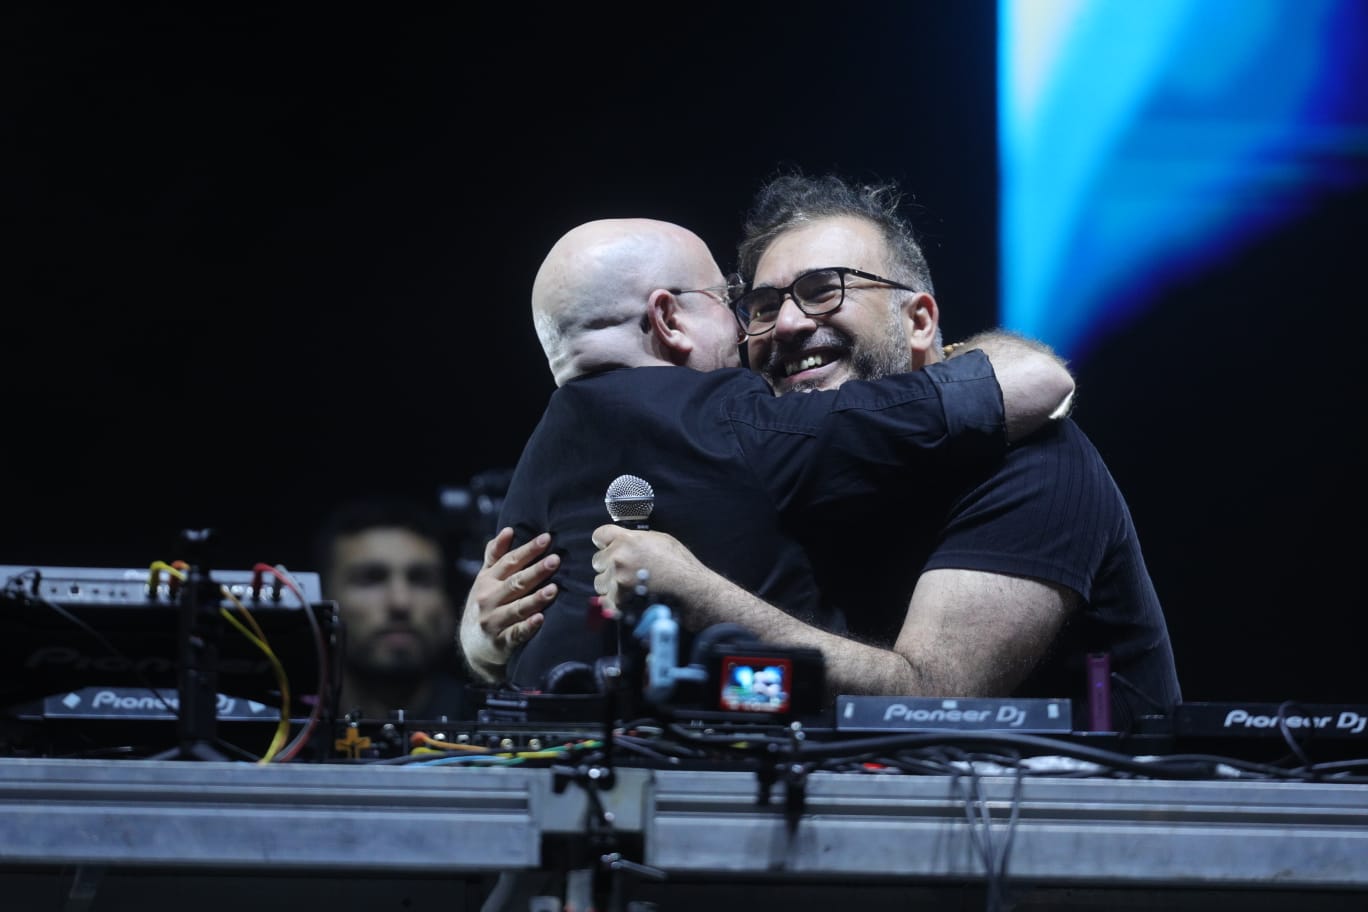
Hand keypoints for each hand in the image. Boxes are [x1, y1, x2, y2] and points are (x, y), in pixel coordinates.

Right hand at [462, 528, 557, 672]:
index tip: (547, 538)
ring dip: (535, 598)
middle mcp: (488, 599)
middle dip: (536, 571)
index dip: (528, 550)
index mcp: (487, 580)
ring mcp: (493, 621)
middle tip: (555, 560)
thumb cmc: (484, 603)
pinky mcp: (501, 642)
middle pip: (515, 583)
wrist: (472, 644)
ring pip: (518, 608)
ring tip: (554, 589)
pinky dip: (528, 627)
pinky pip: (516, 634)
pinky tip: (540, 619)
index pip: (509, 562)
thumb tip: (508, 529)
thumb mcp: (484, 578)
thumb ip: (495, 555)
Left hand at [590, 524, 705, 619]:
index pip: (599, 535)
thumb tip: (622, 540)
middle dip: (609, 565)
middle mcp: (618, 558)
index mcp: (627, 540)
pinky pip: (605, 601)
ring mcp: (617, 581)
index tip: (607, 547)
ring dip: (611, 584)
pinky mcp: (619, 601)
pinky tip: (628, 598)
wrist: (692, 591)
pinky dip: (614, 601)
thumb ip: (636, 539)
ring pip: (600, 582)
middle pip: (597, 560)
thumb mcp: (661, 540)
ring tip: (629, 586)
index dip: (604, 542)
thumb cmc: (681, 564)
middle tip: (626, 571)